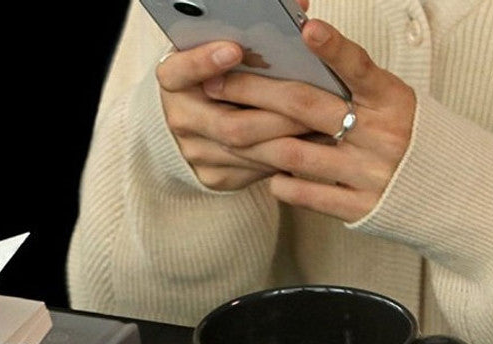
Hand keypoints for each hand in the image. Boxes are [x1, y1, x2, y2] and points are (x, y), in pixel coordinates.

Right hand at [156, 41, 316, 190]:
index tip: (235, 48)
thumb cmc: (217, 76)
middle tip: (310, 101)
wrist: (194, 124)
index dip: (204, 62)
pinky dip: (285, 157)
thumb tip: (298, 6)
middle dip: (274, 112)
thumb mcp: (219, 51)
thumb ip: (249, 33)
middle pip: (229, 124)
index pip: (180, 71)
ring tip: (320, 123)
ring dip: (287, 138)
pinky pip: (254, 170)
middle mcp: (180, 120)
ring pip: (246, 151)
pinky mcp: (214, 177)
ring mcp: (196, 154)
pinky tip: (311, 145)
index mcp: (172, 82)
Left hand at [200, 19, 416, 221]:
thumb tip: (297, 59)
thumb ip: (353, 87)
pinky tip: (268, 174)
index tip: (308, 29)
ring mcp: (369, 174)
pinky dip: (281, 183)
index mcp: (392, 100)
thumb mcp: (391, 103)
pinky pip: (308, 195)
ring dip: (256, 142)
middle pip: (307, 108)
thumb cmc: (405, 138)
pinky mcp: (360, 209)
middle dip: (256, 91)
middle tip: (218, 83)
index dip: (334, 49)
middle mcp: (382, 135)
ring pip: (297, 154)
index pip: (360, 68)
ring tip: (229, 129)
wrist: (446, 194)